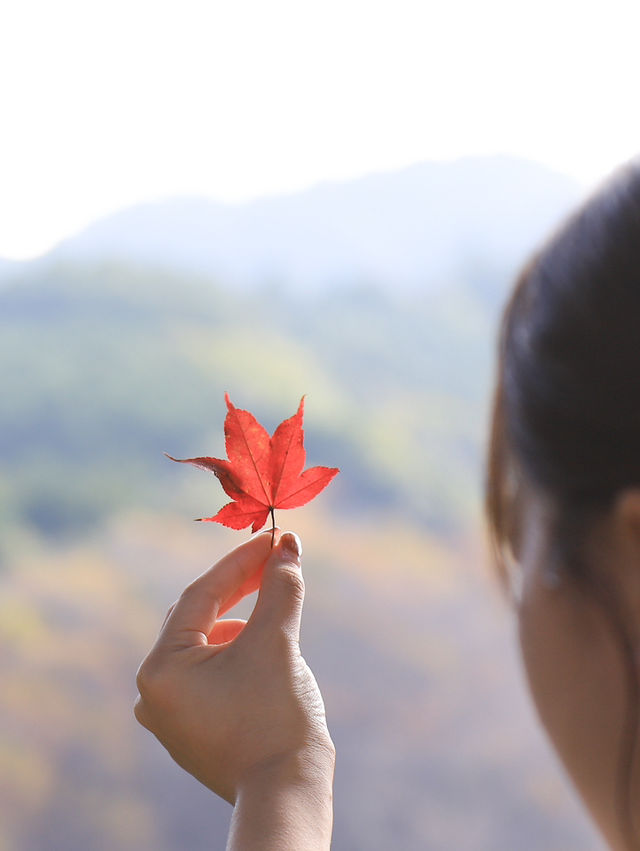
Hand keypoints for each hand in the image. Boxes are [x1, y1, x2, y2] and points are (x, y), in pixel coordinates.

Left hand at [134, 529, 333, 846]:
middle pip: (198, 616)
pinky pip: (209, 670)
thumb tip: (288, 545)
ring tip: (274, 606)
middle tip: (276, 560)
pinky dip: (236, 649)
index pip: (202, 595)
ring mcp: (170, 712)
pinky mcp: (191, 726)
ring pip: (205, 643)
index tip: (274, 539)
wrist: (287, 794)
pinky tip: (264, 646)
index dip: (241, 562)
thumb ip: (279, 586)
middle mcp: (154, 691)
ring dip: (240, 618)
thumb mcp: (277, 641)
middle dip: (240, 587)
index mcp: (161, 669)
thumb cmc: (276, 717)